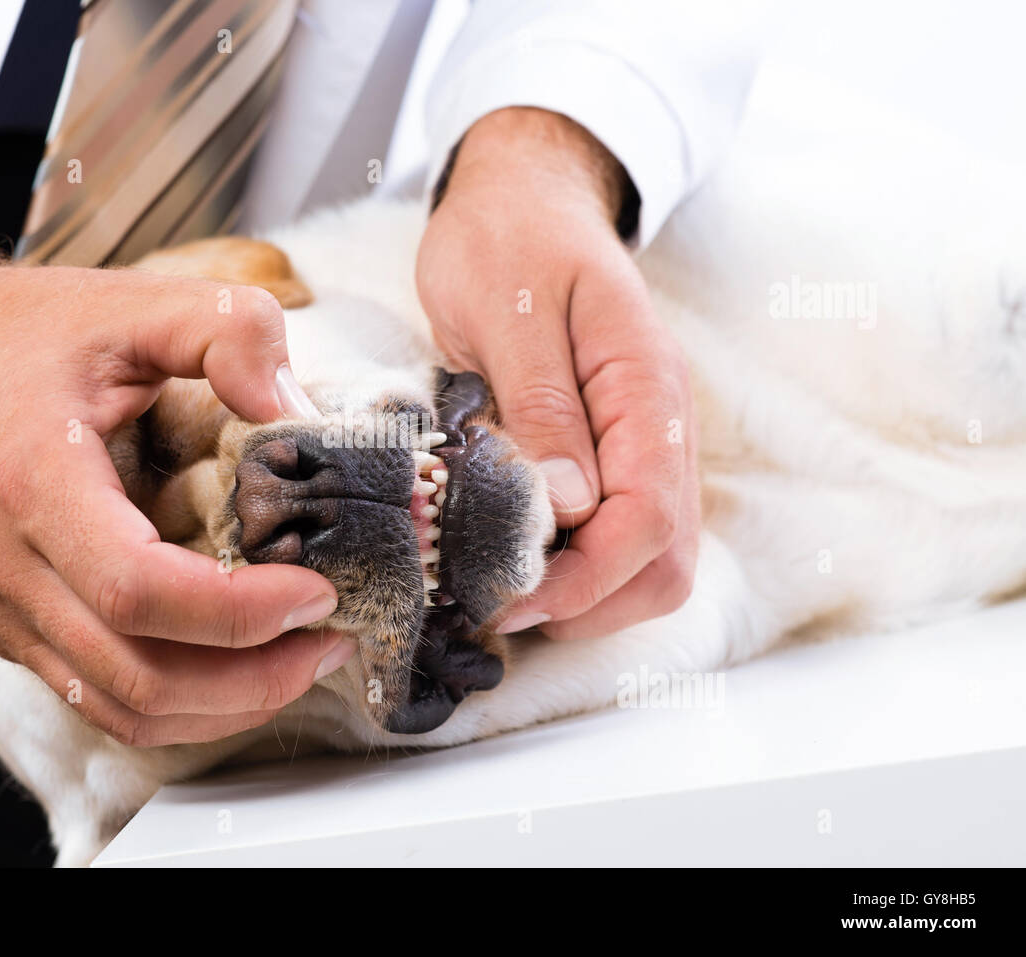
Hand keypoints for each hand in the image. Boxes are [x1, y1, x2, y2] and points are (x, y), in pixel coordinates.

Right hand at [0, 232, 354, 744]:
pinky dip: (180, 703)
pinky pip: (99, 697)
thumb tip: (296, 407)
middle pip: (138, 678)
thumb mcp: (131, 304)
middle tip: (331, 640)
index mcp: (34, 484)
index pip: (139, 592)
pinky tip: (238, 665)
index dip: (240, 612)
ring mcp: (4, 609)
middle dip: (253, 679)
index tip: (318, 590)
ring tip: (301, 661)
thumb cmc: (20, 334)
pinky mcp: (11, 626)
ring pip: (120, 708)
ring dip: (224, 705)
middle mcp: (9, 567)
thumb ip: (226, 331)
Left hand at [416, 107, 698, 638]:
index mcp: (645, 389)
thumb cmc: (508, 240)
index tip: (507, 597)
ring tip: (502, 594)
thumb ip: (541, 406)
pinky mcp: (610, 454)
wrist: (522, 198)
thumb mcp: (509, 310)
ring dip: (584, 598)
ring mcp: (639, 445)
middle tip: (501, 607)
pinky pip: (616, 537)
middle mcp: (658, 428)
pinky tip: (514, 565)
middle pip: (663, 563)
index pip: (647, 519)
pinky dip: (573, 571)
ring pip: (648, 562)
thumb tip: (567, 507)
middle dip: (590, 604)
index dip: (583, 578)